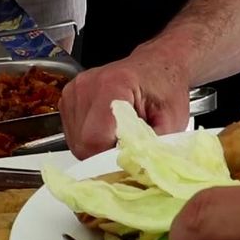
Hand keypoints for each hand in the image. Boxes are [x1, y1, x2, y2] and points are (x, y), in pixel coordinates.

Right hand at [60, 48, 189, 157]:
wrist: (157, 66)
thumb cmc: (166, 88)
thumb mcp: (171, 121)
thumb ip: (150, 148)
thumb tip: (134, 173)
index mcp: (112, 86)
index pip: (94, 140)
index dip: (109, 158)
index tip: (127, 160)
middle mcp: (86, 86)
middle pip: (81, 144)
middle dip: (103, 154)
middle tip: (126, 146)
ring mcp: (73, 91)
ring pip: (75, 142)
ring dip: (96, 147)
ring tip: (117, 133)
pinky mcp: (67, 98)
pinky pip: (73, 134)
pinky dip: (90, 139)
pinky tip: (107, 128)